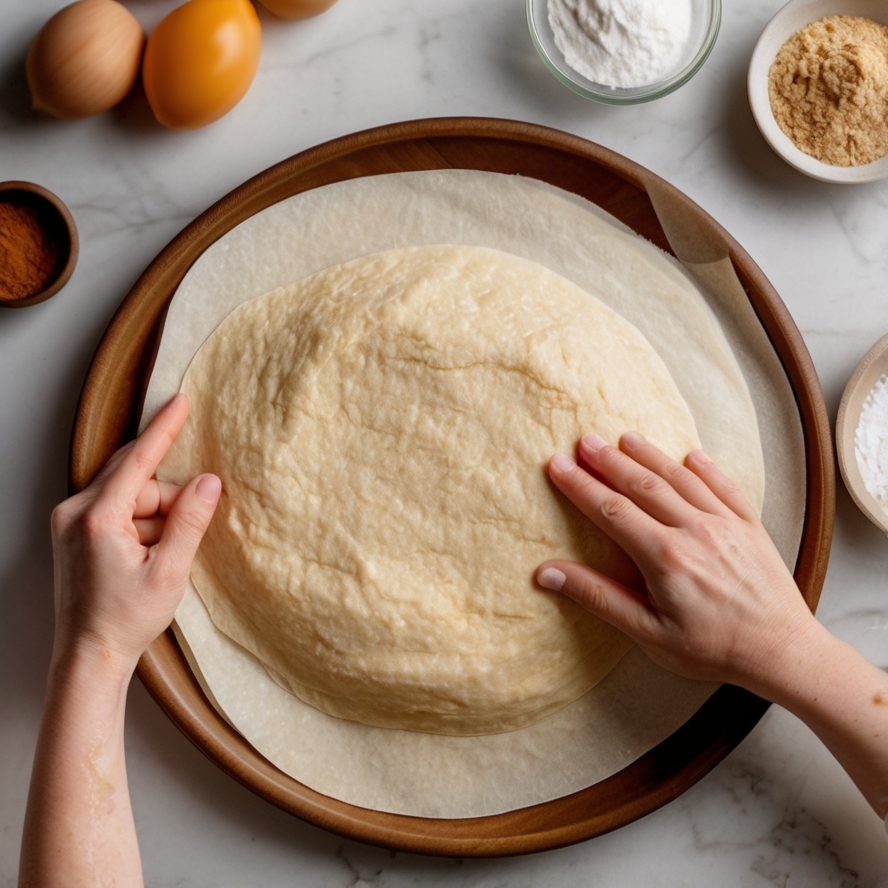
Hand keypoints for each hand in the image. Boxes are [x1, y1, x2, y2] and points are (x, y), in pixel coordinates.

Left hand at [50, 393, 220, 671]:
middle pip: (135, 478)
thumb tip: (209, 482)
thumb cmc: (126, 619)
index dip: (164, 429)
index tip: (181, 402)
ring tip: (162, 558)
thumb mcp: (170, 571)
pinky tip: (148, 554)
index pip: (138, 460)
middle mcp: (75, 513)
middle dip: (168, 497)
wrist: (89, 656)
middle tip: (190, 524)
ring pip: (128, 495)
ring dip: (155, 515)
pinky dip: (140, 523)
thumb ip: (190, 521)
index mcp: (97, 518)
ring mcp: (70, 523)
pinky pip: (115, 510)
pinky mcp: (73, 533)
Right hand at [535, 431, 817, 692]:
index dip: (580, 485)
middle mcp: (694, 530)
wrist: (782, 652)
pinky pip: (724, 487)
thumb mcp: (647, 632)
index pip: (610, 510)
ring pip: (680, 478)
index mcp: (664, 556)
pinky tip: (691, 455)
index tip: (557, 464)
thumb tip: (547, 574)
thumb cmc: (712, 649)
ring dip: (650, 456)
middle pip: (642, 485)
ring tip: (625, 438)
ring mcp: (725, 524)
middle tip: (584, 440)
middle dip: (609, 461)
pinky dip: (706, 468)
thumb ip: (597, 596)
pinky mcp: (750, 527)